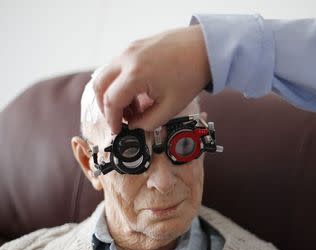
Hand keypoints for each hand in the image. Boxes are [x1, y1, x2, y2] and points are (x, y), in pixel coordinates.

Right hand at [93, 25, 210, 133]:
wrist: (206, 48)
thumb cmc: (192, 75)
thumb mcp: (172, 107)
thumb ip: (149, 122)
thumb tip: (134, 125)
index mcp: (135, 75)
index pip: (112, 101)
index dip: (112, 120)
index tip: (117, 130)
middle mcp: (127, 58)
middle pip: (100, 85)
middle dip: (106, 106)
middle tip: (119, 119)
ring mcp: (130, 49)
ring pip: (107, 74)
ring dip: (113, 93)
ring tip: (133, 107)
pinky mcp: (136, 45)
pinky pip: (118, 65)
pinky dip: (121, 81)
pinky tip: (139, 92)